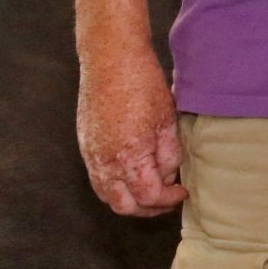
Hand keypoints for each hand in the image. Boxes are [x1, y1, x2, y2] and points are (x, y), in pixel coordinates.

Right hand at [78, 47, 185, 216]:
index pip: (149, 196)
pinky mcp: (84, 146)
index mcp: (129, 156)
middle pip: (124, 206)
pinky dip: (114, 187)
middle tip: (167, 199)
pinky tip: (131, 176)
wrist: (110, 59)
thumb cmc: (142, 84)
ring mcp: (91, 155)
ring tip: (150, 191)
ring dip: (129, 201)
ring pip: (107, 196)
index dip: (168, 199)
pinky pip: (97, 179)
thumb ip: (169, 154)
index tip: (182, 191)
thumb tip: (169, 176)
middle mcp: (105, 162)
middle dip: (148, 209)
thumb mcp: (166, 120)